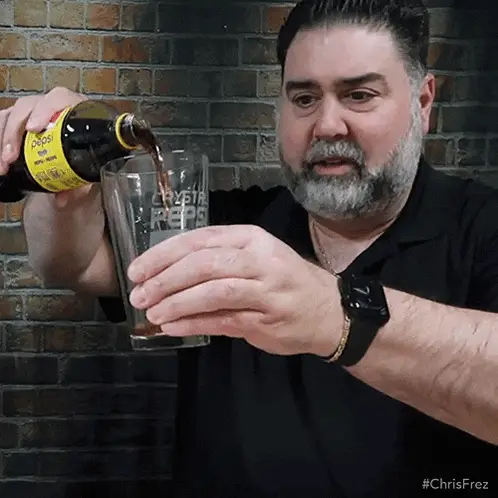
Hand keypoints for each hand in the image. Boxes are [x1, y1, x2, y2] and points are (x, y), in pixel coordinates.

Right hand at [0, 87, 90, 205]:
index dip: (44, 110)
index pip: (59, 98)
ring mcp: (34, 111)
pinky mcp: (20, 120)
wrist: (79, 161)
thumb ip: (78, 185)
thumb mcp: (86, 172)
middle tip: (11, 157)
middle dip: (15, 131)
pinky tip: (1, 158)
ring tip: (4, 163)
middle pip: (28, 106)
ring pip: (12, 114)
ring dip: (4, 137)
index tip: (33, 129)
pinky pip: (3, 122)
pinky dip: (0, 138)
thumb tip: (62, 199)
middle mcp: (53, 106)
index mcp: (77, 111)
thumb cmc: (86, 161)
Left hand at [127, 225, 342, 356]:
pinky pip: (224, 320)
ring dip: (177, 302)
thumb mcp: (253, 256)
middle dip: (166, 279)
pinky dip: (193, 323)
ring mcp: (266, 290)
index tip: (137, 269)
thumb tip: (163, 275)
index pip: (199, 239)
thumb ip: (214, 261)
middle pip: (204, 264)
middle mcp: (259, 259)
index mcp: (251, 238)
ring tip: (152, 312)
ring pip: (214, 292)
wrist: (327, 309)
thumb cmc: (283, 279)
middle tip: (139, 294)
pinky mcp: (267, 320)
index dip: (163, 254)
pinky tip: (172, 326)